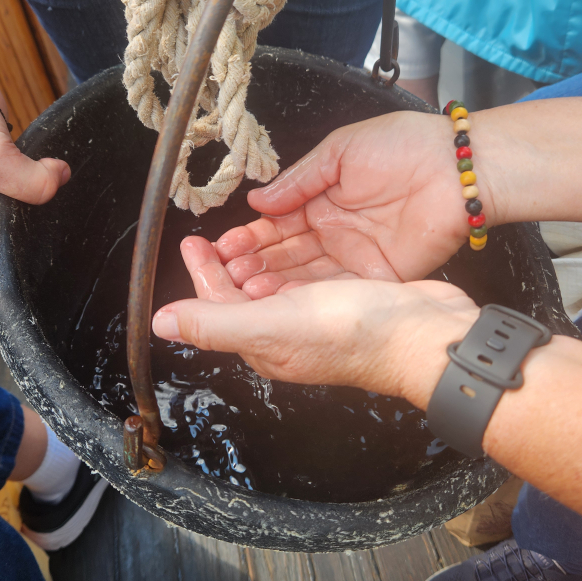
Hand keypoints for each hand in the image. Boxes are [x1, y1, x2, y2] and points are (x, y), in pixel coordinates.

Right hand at [0, 16, 69, 274]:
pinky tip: (58, 174)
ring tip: (64, 196)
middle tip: (68, 224)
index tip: (50, 256)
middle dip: (34, 228)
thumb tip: (60, 181)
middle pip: (8, 237)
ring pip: (21, 208)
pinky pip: (26, 182)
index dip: (18, 264)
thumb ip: (29, 182)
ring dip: (40, 200)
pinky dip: (40, 178)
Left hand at [152, 236, 478, 407]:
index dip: (201, 274)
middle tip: (209, 235)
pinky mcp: (342, 304)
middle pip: (241, 299)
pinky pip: (303, 281)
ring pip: (272, 289)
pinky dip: (288, 263)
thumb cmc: (353, 332)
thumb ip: (214, 321)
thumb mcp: (271, 324)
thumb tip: (159, 325)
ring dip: (253, 263)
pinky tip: (292, 247)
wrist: (422, 332)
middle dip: (222, 267)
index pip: (217, 308)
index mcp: (263, 345)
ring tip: (242, 237)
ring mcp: (315, 321)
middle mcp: (285, 336)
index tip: (192, 241)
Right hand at [212, 112, 479, 296]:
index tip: (223, 248)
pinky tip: (278, 300)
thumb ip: (298, 180)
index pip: (277, 223)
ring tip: (240, 290)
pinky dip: (308, 295)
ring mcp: (354, 256)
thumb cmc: (404, 146)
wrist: (458, 166)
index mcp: (322, 199)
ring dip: (273, 283)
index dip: (251, 236)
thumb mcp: (339, 152)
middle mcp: (334, 231)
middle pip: (286, 254)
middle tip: (223, 275)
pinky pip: (337, 290)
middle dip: (253, 264)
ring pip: (305, 276)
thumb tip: (258, 201)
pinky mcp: (377, 276)